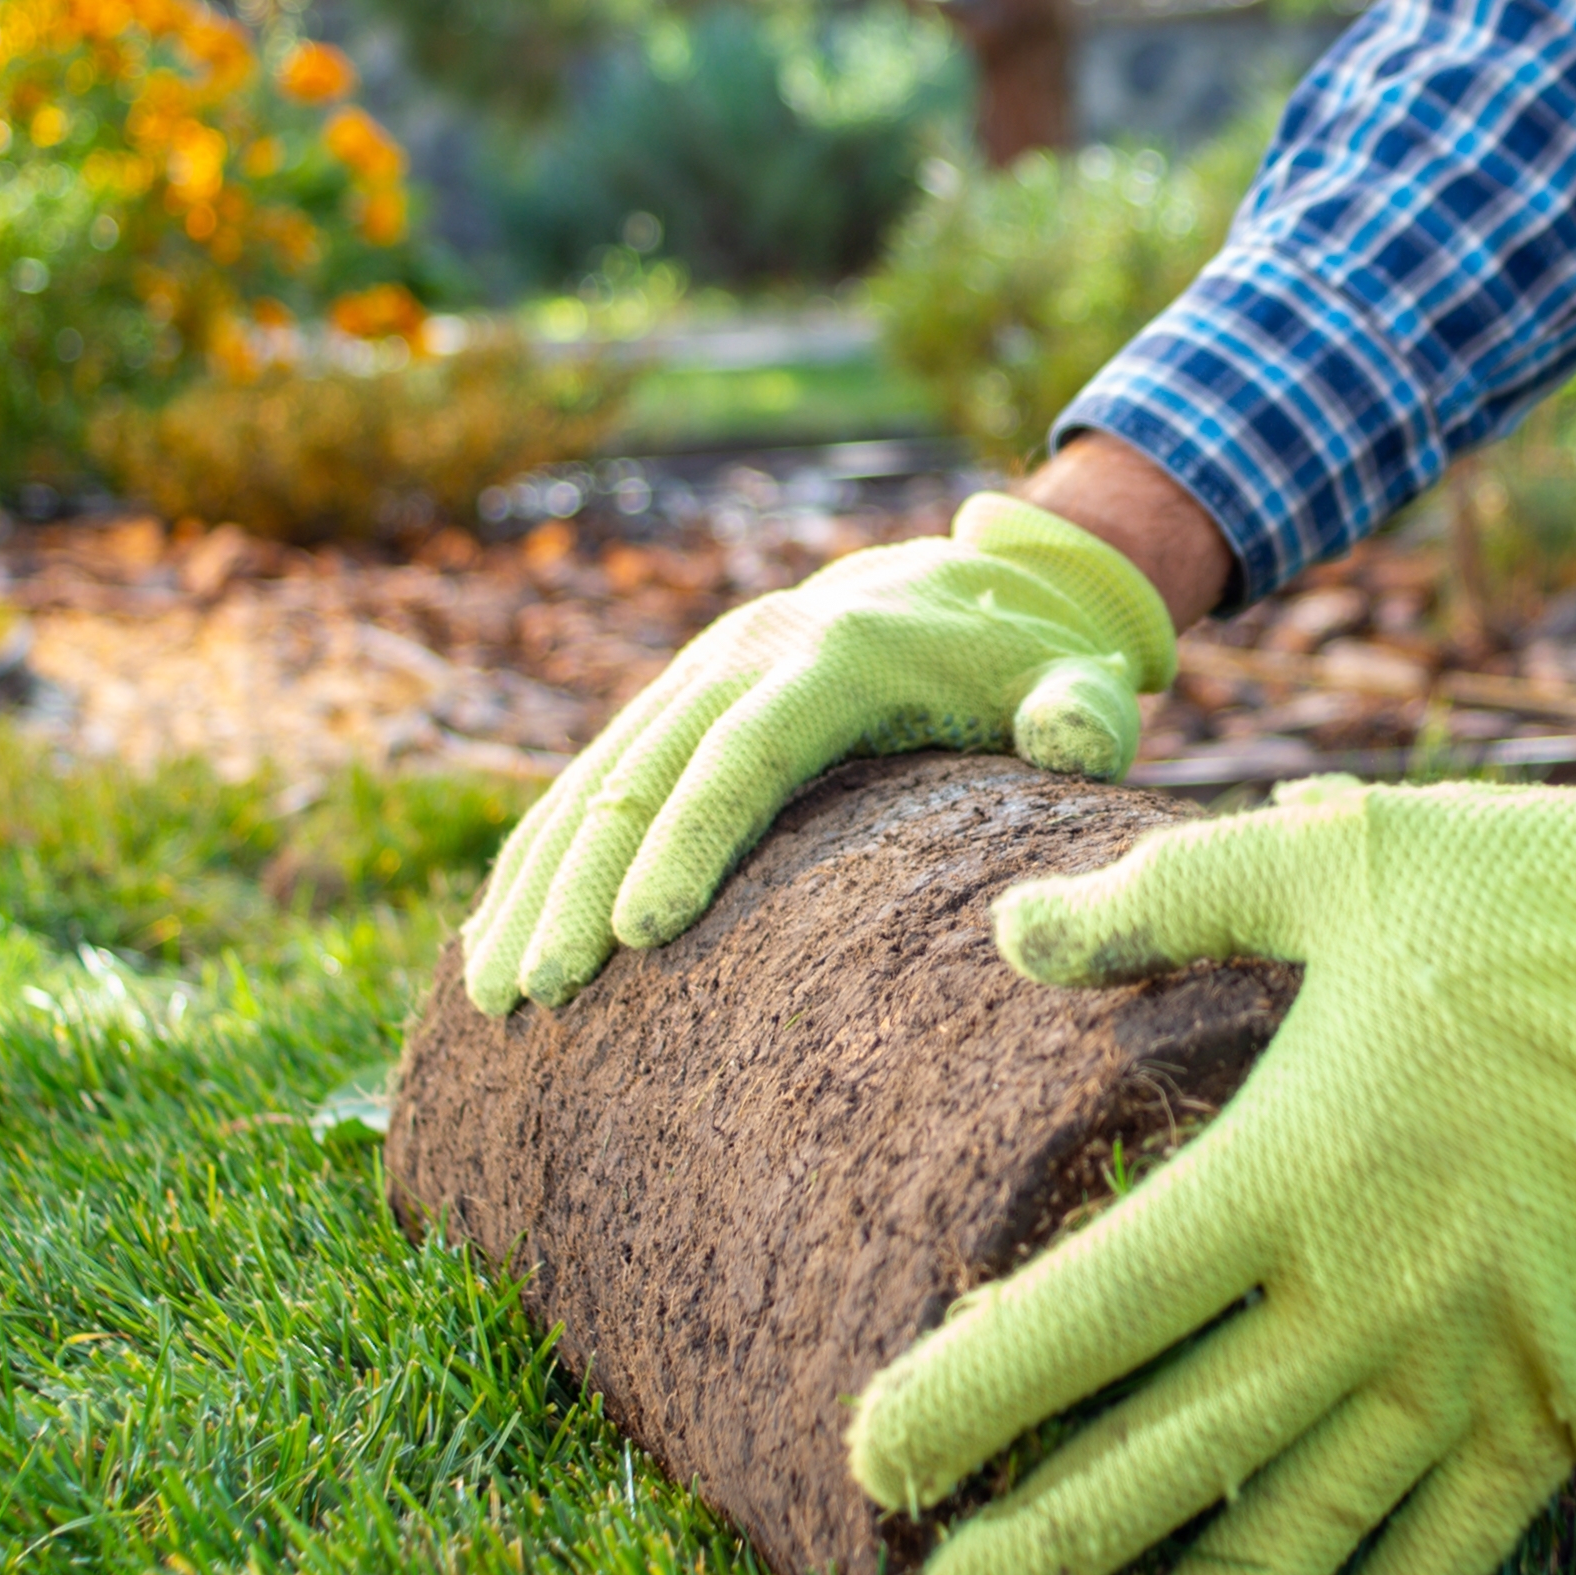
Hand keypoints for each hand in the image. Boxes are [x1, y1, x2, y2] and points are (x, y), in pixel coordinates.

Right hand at [460, 492, 1179, 1010]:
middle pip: (641, 775)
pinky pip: (584, 784)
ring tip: (493, 995)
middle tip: (538, 995)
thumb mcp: (1074, 677)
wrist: (967, 579)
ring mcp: (696, 677)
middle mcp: (746, 655)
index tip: (641, 937)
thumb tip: (1073, 737)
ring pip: (592, 782)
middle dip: (581, 889)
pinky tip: (491, 940)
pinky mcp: (673, 706)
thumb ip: (1084, 710)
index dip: (690, 841)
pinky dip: (535, 862)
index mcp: (835, 656)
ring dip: (536, 888)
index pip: (747, 756)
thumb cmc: (1030, 662)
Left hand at [845, 766, 1575, 1574]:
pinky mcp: (1559, 1407)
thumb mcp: (1336, 856)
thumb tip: (1011, 933)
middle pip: (1174, 1455)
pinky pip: (1451, 1558)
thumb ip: (1161, 899)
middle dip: (1048, 1555)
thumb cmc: (1542, 897)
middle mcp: (1368, 1294)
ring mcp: (1469, 1369)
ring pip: (1304, 1538)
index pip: (1094, 1308)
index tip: (876, 1466)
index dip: (977, 1395)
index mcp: (1290, 1163)